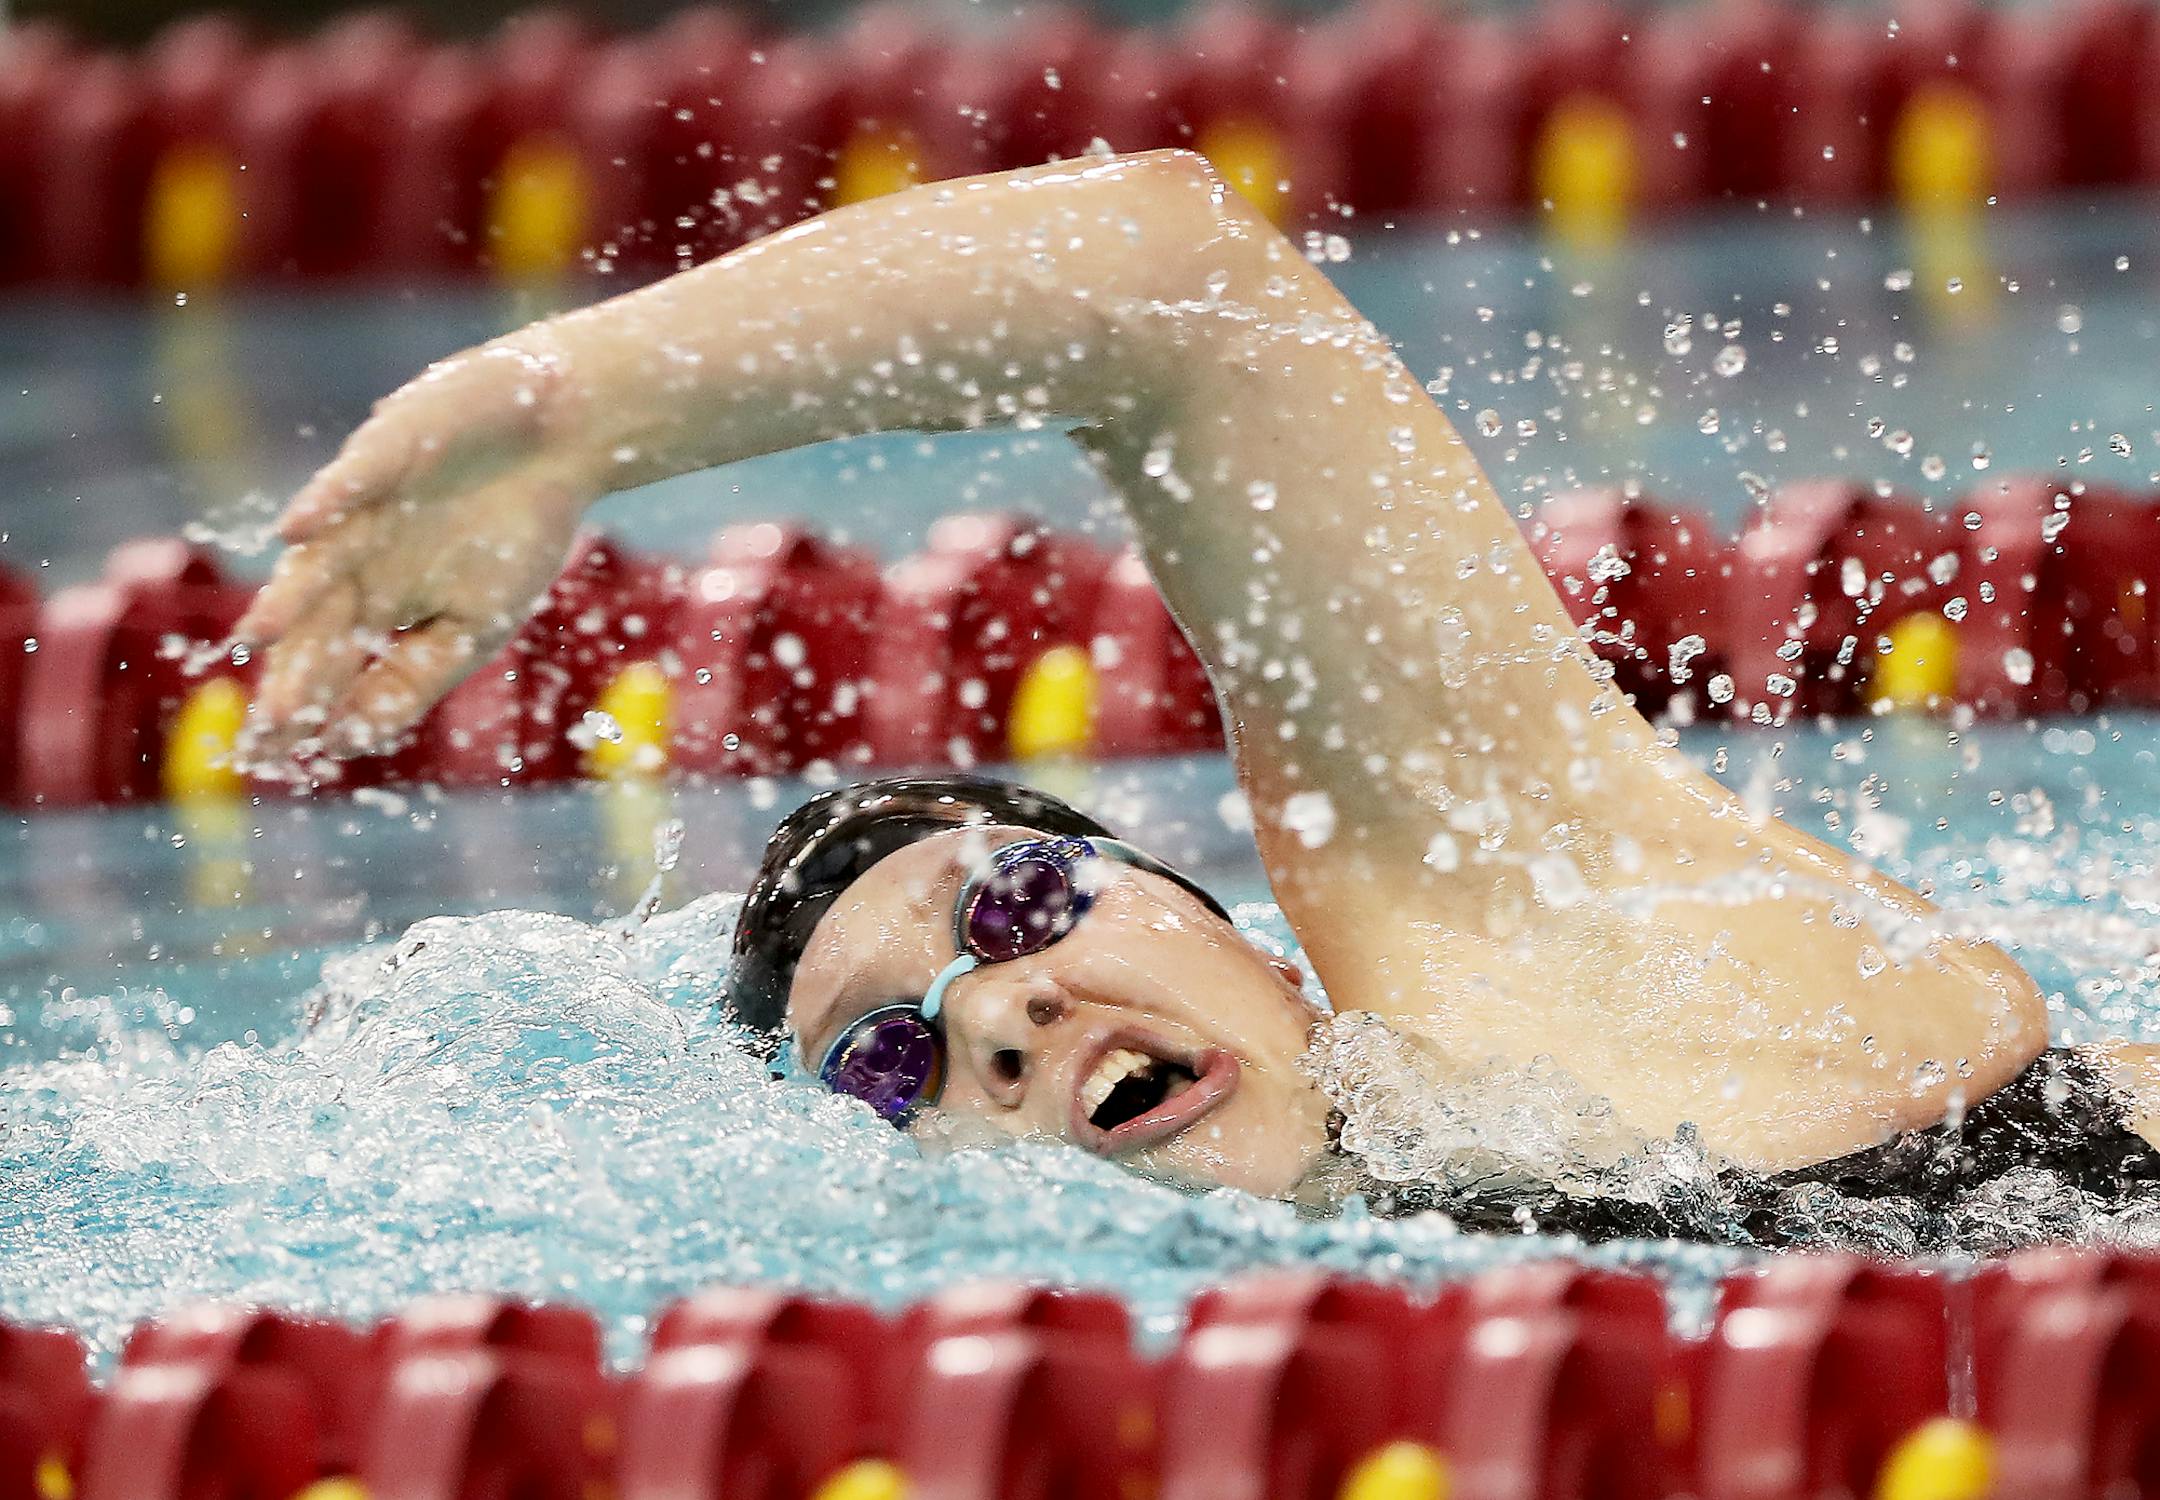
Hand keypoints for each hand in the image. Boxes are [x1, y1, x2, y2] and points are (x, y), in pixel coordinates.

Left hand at [232, 335, 600, 767]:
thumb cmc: (518, 531)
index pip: (326, 664)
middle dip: (290, 675)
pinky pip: (349, 481)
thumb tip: (348, 742)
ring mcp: (363, 508)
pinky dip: (325, 503)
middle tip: (266, 728)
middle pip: (311, 625)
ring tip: (256, 637)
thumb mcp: (473, 627)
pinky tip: (297, 530)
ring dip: (288, 597)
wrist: (558, 436)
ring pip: (317, 559)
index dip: (303, 708)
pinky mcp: (384, 451)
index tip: (281, 759)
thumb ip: (413, 681)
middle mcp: (355, 560)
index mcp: (375, 603)